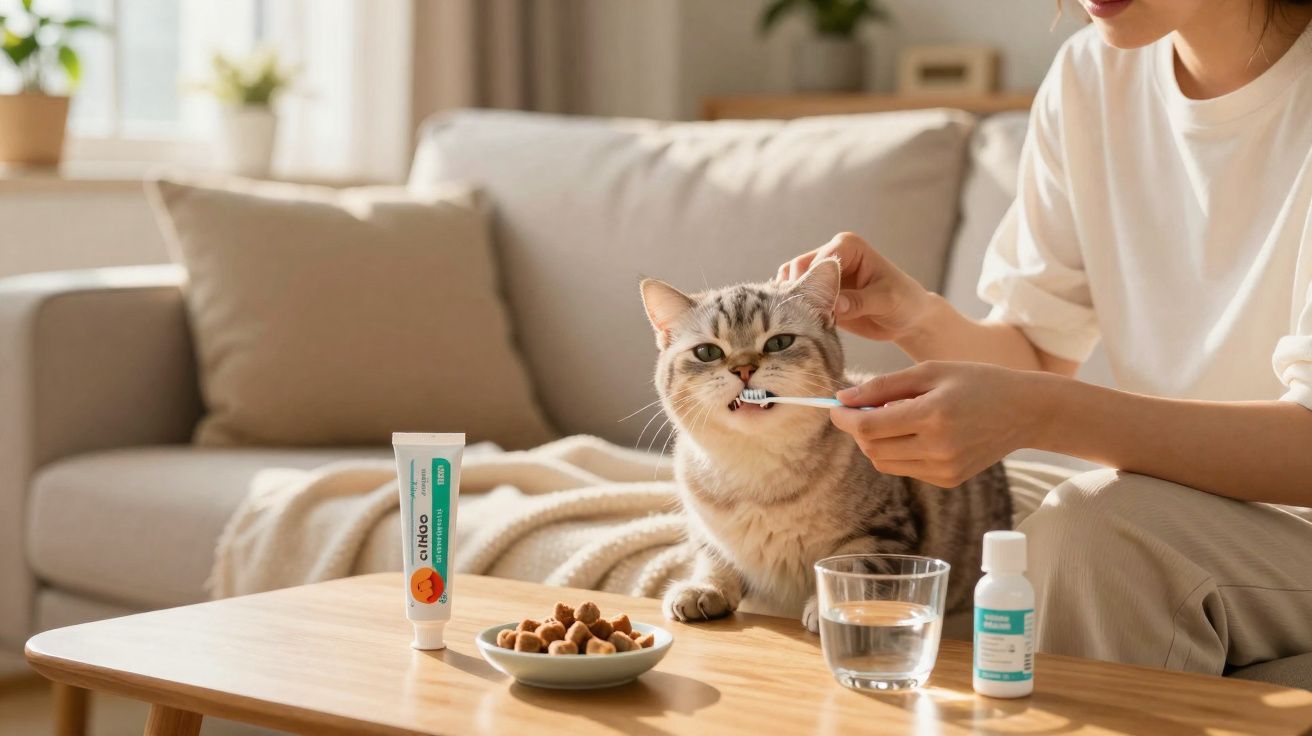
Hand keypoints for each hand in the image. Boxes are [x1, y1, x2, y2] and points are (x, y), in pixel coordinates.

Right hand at [776, 232, 933, 341]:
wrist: (908, 319)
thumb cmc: (904, 301)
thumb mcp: (886, 300)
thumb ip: (860, 301)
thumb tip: (834, 305)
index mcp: (848, 246)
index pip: (820, 260)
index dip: (815, 282)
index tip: (821, 308)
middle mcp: (831, 256)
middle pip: (798, 269)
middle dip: (800, 292)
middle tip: (809, 318)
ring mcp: (822, 275)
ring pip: (792, 283)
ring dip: (794, 301)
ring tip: (805, 321)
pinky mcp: (819, 294)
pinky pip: (797, 299)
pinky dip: (795, 310)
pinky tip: (803, 324)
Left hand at [829, 361, 1051, 487]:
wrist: (1026, 411)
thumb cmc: (977, 381)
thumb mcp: (930, 372)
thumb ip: (883, 386)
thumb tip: (843, 399)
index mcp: (932, 416)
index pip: (868, 426)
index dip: (843, 418)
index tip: (835, 406)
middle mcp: (937, 448)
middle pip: (871, 447)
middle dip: (858, 428)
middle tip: (865, 407)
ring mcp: (944, 469)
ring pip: (883, 462)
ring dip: (876, 441)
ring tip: (895, 417)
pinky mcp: (948, 480)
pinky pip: (904, 469)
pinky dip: (898, 451)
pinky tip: (917, 432)